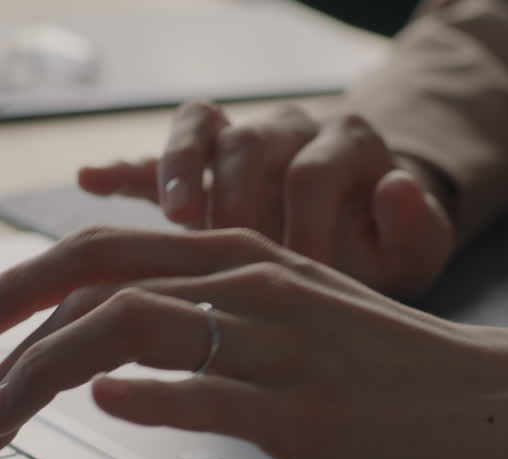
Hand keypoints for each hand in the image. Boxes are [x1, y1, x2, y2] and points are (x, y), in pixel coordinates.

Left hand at [0, 227, 507, 458]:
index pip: (107, 251)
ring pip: (126, 329)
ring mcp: (278, 344)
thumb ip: (214, 326)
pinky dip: (139, 397)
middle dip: (8, 324)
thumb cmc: (398, 367)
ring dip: (40, 375)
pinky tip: (106, 409)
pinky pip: (201, 392)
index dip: (24, 283)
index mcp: (248, 256)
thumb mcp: (300, 320)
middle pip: (97, 276)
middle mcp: (255, 283)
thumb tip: (115, 371)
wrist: (503, 398)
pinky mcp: (304, 410)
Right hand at [77, 101, 455, 297]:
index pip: (314, 174)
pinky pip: (159, 154)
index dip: (304, 226)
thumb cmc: (383, 253)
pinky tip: (92, 181)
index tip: (300, 279)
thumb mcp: (415, 252)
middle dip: (234, 198)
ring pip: (201, 130)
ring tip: (172, 216)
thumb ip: (414, 226)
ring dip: (180, 170)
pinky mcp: (202, 165)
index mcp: (346, 143)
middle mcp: (290, 129)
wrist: (361, 240)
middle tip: (225, 250)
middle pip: (251, 143)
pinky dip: (128, 168)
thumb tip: (396, 186)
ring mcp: (241, 140)